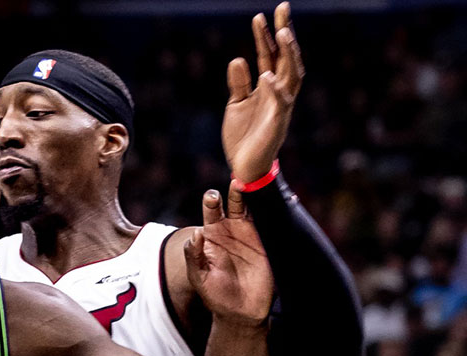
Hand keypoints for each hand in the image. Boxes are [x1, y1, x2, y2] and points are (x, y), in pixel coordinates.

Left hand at [184, 184, 273, 324]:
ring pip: (254, 208)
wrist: (241, 313)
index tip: (213, 198)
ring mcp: (251, 235)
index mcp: (212, 234)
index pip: (211, 210)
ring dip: (255, 195)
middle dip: (235, 190)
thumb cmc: (215, 295)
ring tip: (255, 183)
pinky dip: (272, 210)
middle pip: (234, 202)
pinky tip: (273, 199)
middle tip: (238, 182)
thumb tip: (195, 233)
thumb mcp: (198, 277)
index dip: (211, 201)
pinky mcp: (267, 243)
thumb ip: (193, 256)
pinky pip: (270, 222)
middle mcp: (231, 230)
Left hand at [222, 2, 303, 183]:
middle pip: (286, 58)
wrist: (245, 168)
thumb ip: (239, 83)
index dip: (266, 36)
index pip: (270, 56)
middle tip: (283, 9)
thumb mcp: (236, 104)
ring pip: (291, 75)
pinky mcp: (277, 124)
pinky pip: (280, 104)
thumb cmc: (244, 136)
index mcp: (269, 87)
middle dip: (285, 34)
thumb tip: (238, 58)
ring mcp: (280, 107)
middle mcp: (279, 93)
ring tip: (282, 33)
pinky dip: (275, 89)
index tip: (261, 15)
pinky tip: (267, 75)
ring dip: (287, 54)